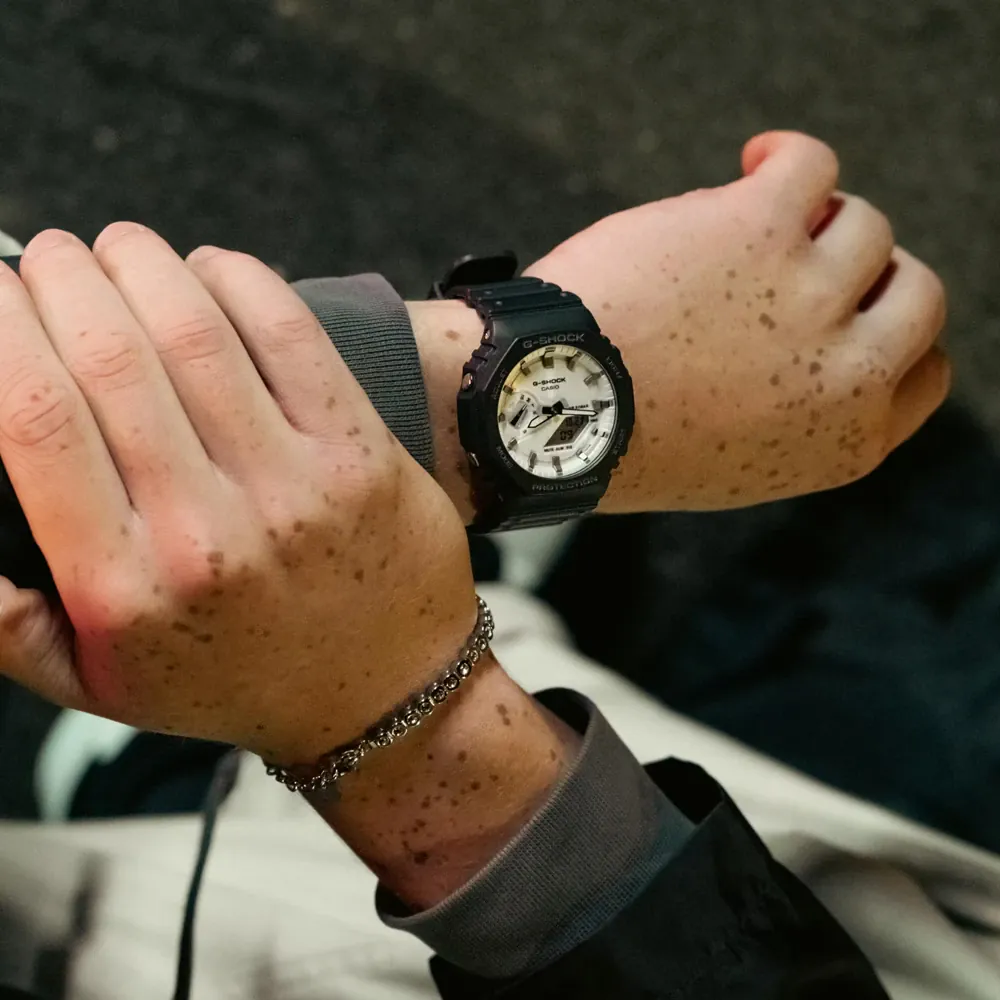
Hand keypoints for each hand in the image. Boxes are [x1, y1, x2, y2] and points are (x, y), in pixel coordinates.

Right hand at [0, 224, 475, 765]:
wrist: (381, 695)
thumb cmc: (236, 679)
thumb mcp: (102, 681)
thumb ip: (3, 622)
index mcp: (122, 585)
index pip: (34, 416)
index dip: (2, 327)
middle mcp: (205, 530)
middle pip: (109, 356)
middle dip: (64, 277)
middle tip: (52, 258)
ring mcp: (292, 486)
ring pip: (196, 330)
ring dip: (143, 262)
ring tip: (118, 248)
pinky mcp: (359, 454)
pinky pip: (292, 335)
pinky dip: (240, 280)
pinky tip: (209, 268)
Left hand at [523, 131, 949, 510]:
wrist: (546, 410)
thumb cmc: (614, 439)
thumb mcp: (734, 463)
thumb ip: (796, 415)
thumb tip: (811, 348)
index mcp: (845, 439)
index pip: (926, 373)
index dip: (891, 335)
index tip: (855, 316)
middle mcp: (849, 371)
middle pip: (917, 291)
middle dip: (869, 276)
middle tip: (809, 268)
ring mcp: (812, 293)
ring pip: (862, 224)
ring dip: (811, 221)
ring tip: (749, 228)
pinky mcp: (763, 226)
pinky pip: (812, 162)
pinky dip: (787, 156)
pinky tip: (752, 166)